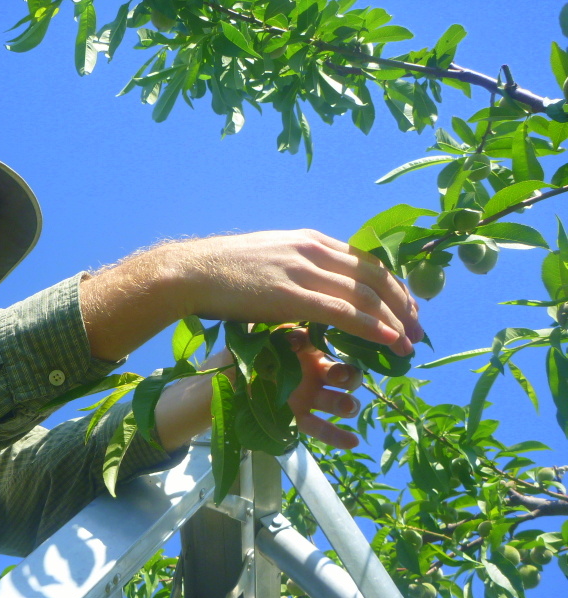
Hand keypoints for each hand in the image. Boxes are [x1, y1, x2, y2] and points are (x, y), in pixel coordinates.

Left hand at [154, 337, 364, 452]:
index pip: (321, 342)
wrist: (215, 390)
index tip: (302, 345)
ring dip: (346, 404)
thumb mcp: (246, 343)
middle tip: (340, 377)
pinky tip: (352, 442)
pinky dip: (338, 435)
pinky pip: (322, 428)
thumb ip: (264, 337)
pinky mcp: (298, 420)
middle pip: (342, 371)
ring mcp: (307, 396)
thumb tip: (287, 333)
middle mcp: (310, 370)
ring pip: (337, 400)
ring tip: (347, 408)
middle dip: (348, 374)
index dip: (319, 343)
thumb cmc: (233, 359)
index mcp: (301, 347)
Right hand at [169, 229, 422, 356]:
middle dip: (404, 306)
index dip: (394, 288)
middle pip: (376, 277)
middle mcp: (315, 250)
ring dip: (395, 322)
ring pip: (365, 296)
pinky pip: (344, 313)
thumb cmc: (223, 272)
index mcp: (311, 241)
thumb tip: (310, 289)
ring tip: (410, 344)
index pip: (367, 262)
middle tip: (419, 330)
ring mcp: (304, 271)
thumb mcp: (269, 261)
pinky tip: (390, 342)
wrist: (191, 272)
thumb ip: (296, 270)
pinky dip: (373, 328)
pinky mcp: (292, 295)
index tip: (408, 310)